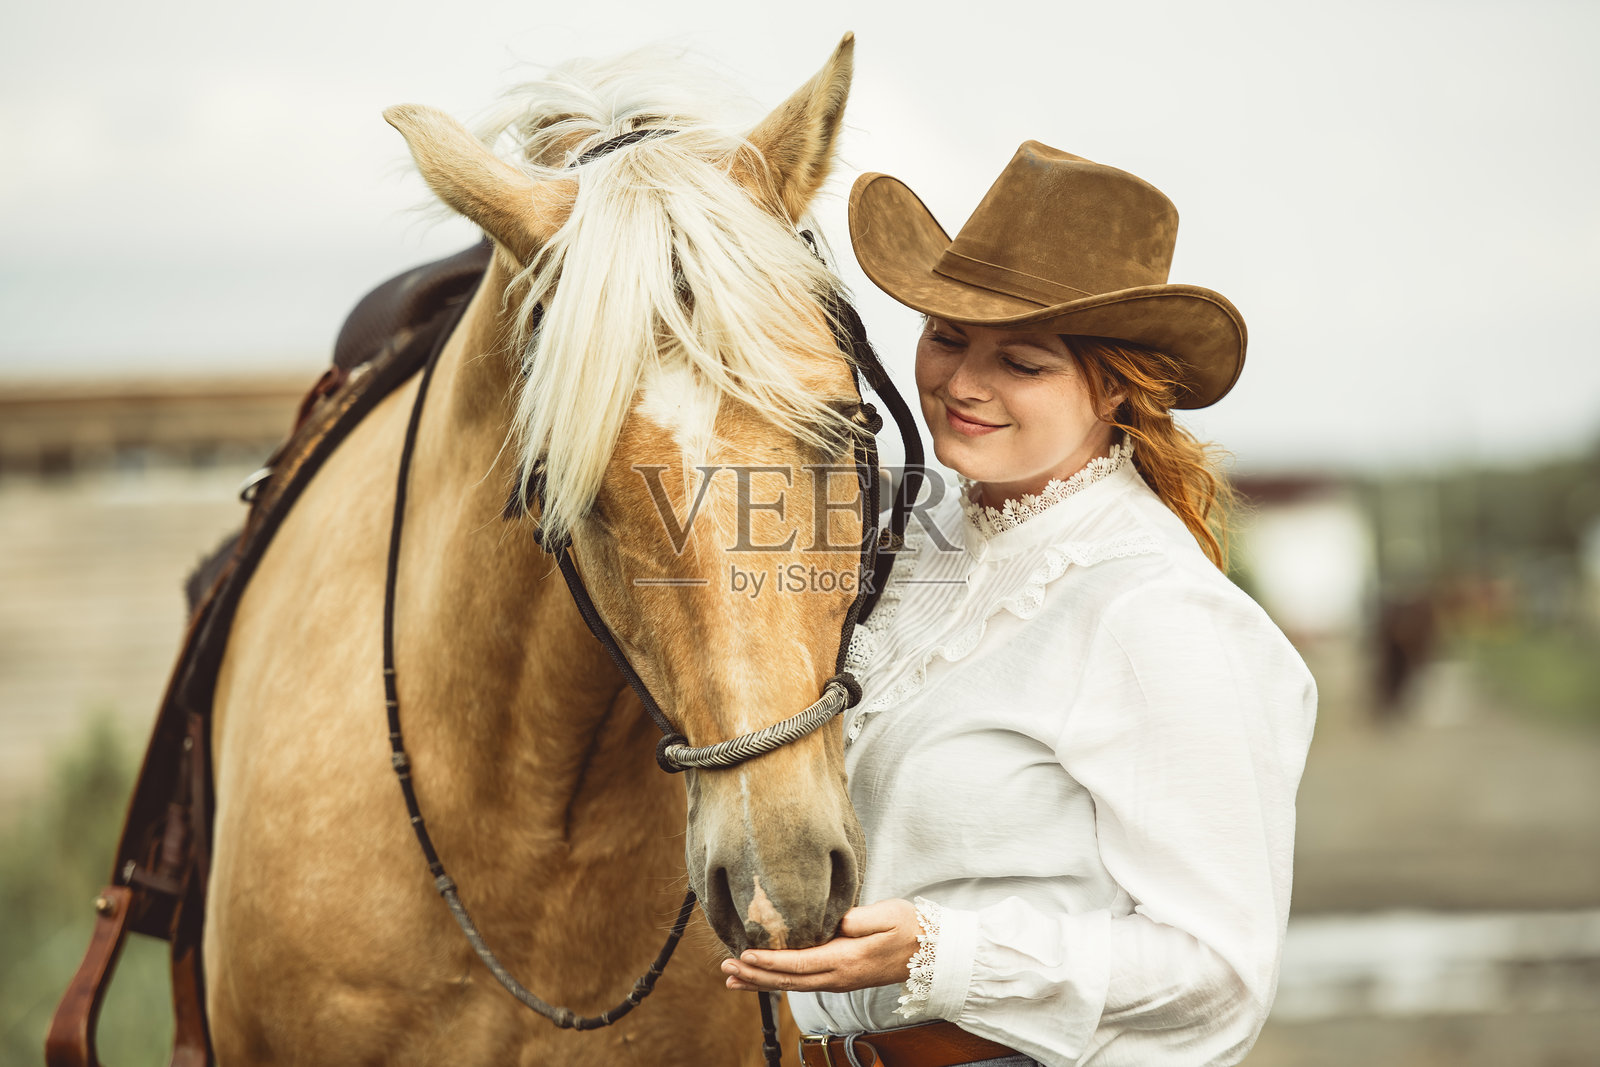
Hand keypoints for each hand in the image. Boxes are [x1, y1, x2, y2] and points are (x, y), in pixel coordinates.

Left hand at [721, 898, 919, 992]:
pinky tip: (764, 977)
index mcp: (847, 960)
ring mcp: (839, 980)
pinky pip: (802, 983)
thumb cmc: (911, 928)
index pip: (799, 963)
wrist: (932, 954)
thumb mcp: (890, 914)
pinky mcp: (840, 978)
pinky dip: (778, 981)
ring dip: (761, 982)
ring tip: (732, 978)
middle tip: (725, 969)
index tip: (744, 955)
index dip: (770, 961)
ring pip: (792, 985)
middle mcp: (838, 976)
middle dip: (755, 976)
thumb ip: (862, 918)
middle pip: (788, 980)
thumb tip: (838, 921)